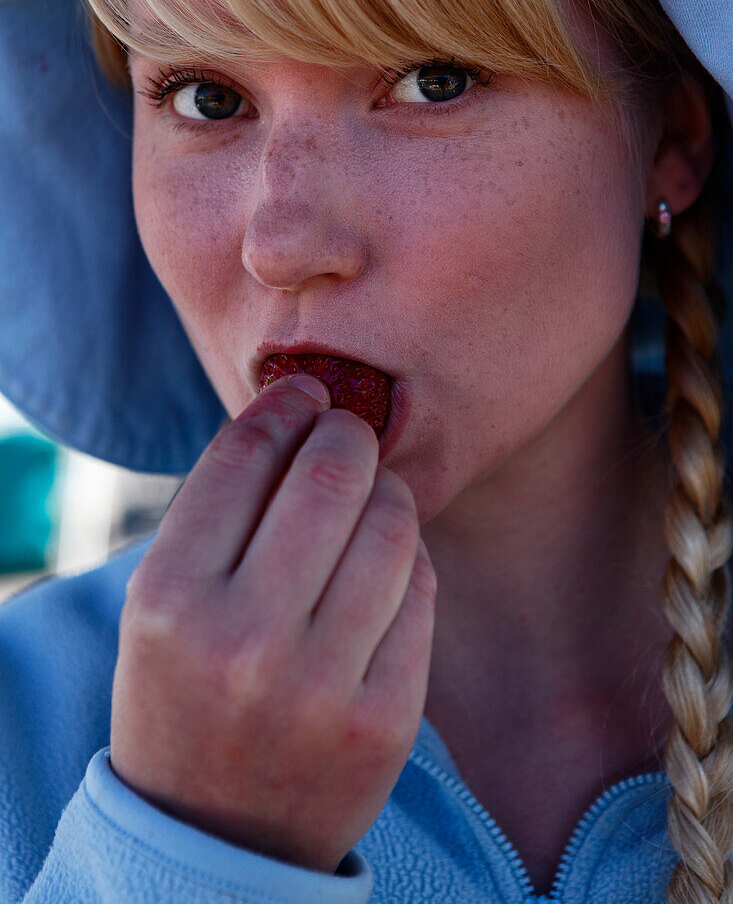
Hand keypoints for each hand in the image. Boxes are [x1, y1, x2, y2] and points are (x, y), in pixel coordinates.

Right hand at [110, 373, 436, 872]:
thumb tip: (301, 410)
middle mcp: (242, 640)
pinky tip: (387, 562)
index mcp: (168, 600)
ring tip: (371, 494)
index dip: (284, 406)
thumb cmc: (185, 694)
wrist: (216, 837)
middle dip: (348, 434)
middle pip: (328, 478)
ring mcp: (321, 685)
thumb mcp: (164, 606)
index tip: (306, 391)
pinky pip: (421, 590)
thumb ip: (221, 513)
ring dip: (388, 491)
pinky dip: (410, 558)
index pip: (243, 459)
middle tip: (349, 431)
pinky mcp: (387, 717)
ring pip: (392, 525)